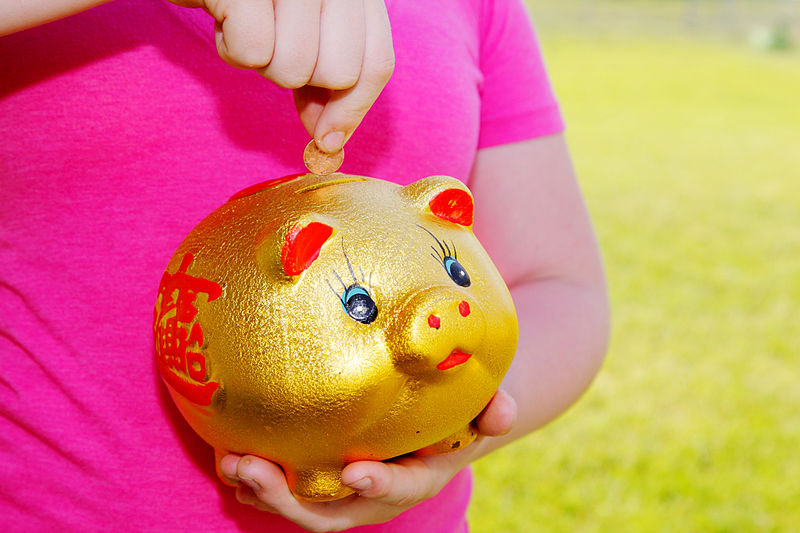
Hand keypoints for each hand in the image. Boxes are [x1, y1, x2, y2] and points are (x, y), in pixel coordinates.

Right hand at [169, 0, 394, 152]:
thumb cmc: (249, 1)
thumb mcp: (299, 34)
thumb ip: (323, 79)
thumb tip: (330, 139)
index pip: (377, 63)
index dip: (353, 108)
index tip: (328, 137)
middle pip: (340, 74)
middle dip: (301, 79)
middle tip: (276, 45)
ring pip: (296, 68)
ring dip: (263, 62)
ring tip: (248, 26)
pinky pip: (252, 51)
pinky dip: (232, 47)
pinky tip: (226, 18)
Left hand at [215, 390, 516, 531]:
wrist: (431, 413)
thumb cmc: (455, 403)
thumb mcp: (480, 402)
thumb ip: (493, 408)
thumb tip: (503, 412)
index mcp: (416, 477)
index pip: (400, 490)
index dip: (380, 488)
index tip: (356, 473)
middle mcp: (373, 491)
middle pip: (330, 512)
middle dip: (289, 501)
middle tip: (252, 472)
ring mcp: (341, 487)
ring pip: (298, 501)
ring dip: (260, 489)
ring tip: (227, 461)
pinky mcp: (318, 471)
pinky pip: (284, 479)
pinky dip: (254, 473)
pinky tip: (225, 446)